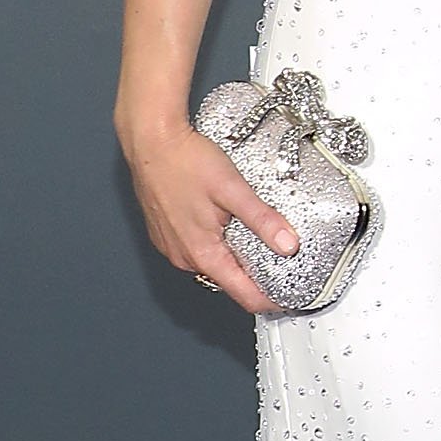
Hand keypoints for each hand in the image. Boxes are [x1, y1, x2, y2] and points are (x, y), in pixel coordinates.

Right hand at [122, 117, 298, 315]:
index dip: (270, 299)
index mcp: (203, 253)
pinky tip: (226, 223)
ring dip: (236, 257)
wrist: (152, 141)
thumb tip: (288, 244)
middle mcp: (184, 257)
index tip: (289, 298)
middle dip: (256, 276)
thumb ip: (262, 219)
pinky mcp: (167, 233)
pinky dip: (217, 243)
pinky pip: (198, 249)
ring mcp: (173, 247)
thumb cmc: (185, 161)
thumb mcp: (233, 190)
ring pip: (213, 264)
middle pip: (229, 280)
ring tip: (258, 240)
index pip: (244, 295)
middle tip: (282, 262)